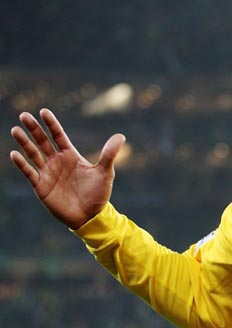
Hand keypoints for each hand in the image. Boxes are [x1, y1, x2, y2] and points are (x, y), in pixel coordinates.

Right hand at [10, 109, 125, 228]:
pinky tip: (14, 154)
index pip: (58, 136)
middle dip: (34, 129)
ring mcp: (48, 173)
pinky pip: (29, 172)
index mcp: (71, 155)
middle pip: (43, 141)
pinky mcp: (41, 186)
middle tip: (24, 115)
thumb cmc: (98, 194)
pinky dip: (21, 164)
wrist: (90, 216)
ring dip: (24, 142)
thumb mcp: (105, 172)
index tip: (43, 111)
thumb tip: (121, 136)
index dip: (51, 124)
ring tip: (15, 130)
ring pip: (33, 154)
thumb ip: (109, 154)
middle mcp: (57, 161)